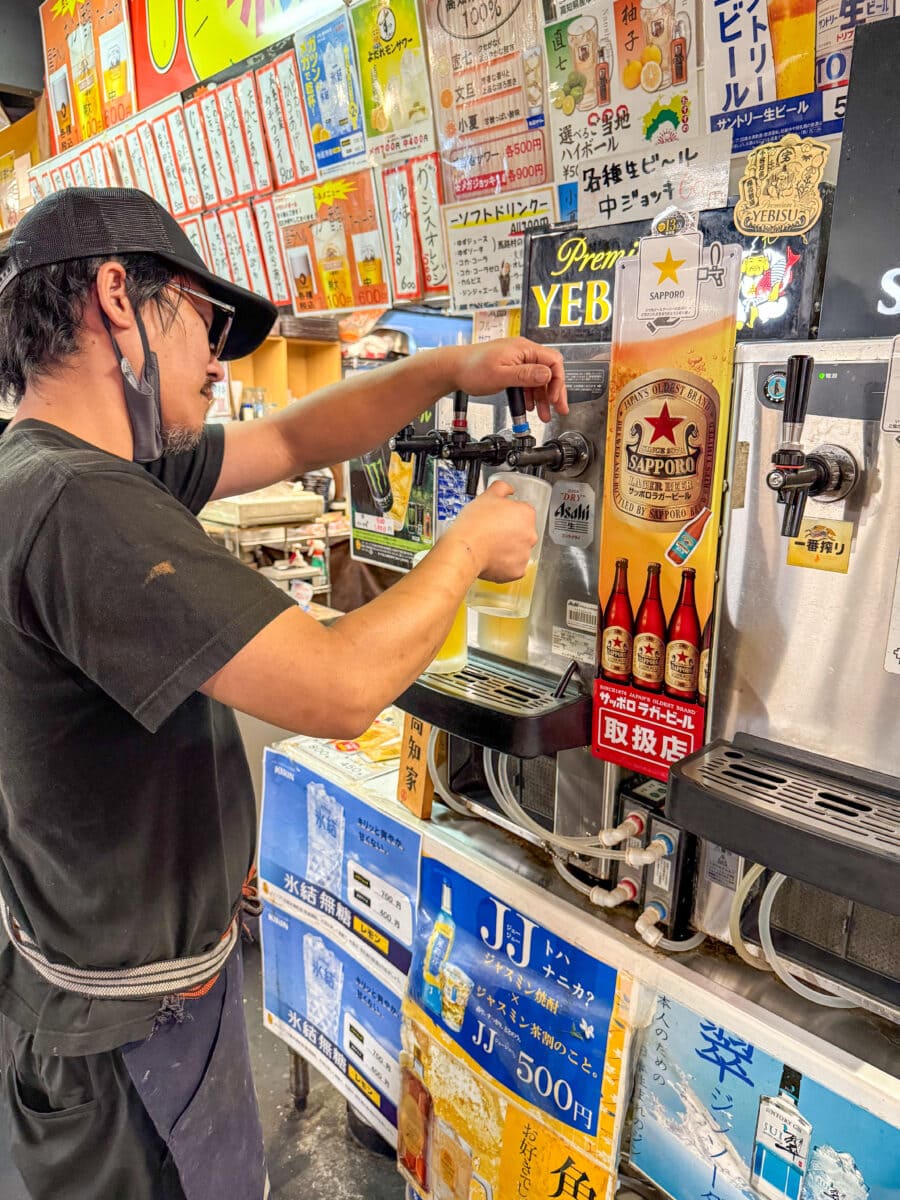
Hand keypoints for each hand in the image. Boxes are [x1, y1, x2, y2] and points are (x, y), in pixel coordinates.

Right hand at [446, 480, 537, 582]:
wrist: (465, 549)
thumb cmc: (475, 524)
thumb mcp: (487, 496)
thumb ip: (502, 488)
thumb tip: (508, 489)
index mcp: (526, 514)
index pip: (523, 513)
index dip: (509, 515)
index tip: (498, 519)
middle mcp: (530, 535)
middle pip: (522, 532)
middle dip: (510, 533)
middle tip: (491, 532)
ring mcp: (525, 554)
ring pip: (518, 550)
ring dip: (508, 549)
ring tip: (489, 546)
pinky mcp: (517, 571)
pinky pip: (513, 567)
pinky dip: (504, 565)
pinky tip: (492, 558)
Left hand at [449, 338, 566, 423]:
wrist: (452, 368)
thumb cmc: (471, 369)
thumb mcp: (501, 375)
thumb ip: (525, 375)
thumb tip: (546, 375)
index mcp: (523, 349)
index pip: (553, 362)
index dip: (557, 382)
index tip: (553, 398)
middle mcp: (523, 352)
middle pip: (548, 371)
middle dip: (554, 392)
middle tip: (559, 409)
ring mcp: (517, 359)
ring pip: (538, 379)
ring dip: (541, 397)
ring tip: (543, 414)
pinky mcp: (510, 367)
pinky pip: (527, 381)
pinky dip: (530, 394)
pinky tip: (529, 406)